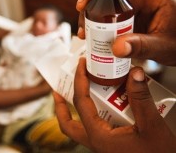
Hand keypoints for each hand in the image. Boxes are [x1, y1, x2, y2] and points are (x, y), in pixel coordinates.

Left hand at [54, 57, 175, 151]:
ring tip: (79, 93)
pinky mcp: (110, 145)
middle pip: (67, 124)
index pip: (80, 102)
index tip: (81, 65)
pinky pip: (93, 129)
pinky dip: (92, 115)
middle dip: (60, 106)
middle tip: (58, 90)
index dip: (79, 80)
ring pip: (78, 128)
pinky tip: (104, 105)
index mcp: (99, 136)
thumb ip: (141, 99)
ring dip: (74, 111)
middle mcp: (96, 142)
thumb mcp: (152, 126)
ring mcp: (102, 145)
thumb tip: (134, 72)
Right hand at [76, 0, 175, 65]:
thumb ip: (143, 46)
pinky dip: (88, 20)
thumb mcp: (162, 46)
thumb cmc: (174, 41)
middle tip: (82, 5)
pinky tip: (86, 34)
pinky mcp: (116, 16)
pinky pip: (98, 11)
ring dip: (86, 7)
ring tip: (84, 29)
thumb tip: (117, 47)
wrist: (172, 49)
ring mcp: (124, 4)